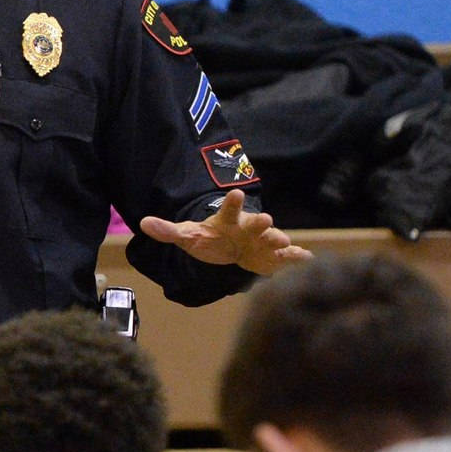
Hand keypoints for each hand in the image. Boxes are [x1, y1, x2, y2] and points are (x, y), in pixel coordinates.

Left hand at [140, 190, 312, 275]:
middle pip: (254, 223)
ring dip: (278, 240)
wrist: (231, 248)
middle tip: (266, 219)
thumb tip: (142, 222)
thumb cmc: (209, 239)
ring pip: (272, 238)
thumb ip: (168, 231)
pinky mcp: (273, 256)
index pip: (228, 209)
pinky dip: (296, 257)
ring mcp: (262, 240)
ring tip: (284, 243)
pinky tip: (308, 258)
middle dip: (260, 222)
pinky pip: (286, 256)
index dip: (231, 202)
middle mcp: (248, 227)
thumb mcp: (187, 235)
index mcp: (228, 220)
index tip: (233, 193)